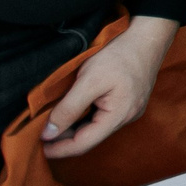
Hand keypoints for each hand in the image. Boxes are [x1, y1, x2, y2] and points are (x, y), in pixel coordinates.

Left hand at [43, 16, 179, 157]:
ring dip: (73, 128)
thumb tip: (48, 134)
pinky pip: (103, 117)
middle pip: (90, 138)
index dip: (59, 149)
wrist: (147, 37)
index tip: (37, 147)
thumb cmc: (119, 55)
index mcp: (119, 116)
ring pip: (96, 128)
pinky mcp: (129, 102)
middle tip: (39, 133)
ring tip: (52, 123)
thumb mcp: (88, 80)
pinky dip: (85, 118)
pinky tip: (72, 111)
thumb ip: (68, 109)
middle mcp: (127, 118)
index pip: (83, 144)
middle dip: (64, 139)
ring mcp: (130, 111)